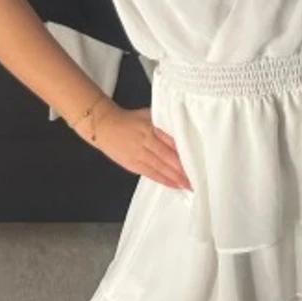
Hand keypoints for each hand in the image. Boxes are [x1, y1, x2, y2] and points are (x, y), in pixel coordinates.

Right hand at [78, 101, 192, 190]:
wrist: (104, 126)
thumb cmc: (130, 119)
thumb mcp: (149, 115)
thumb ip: (165, 123)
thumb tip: (184, 132)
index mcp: (151, 128)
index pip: (171, 141)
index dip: (184, 153)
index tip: (197, 160)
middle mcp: (145, 142)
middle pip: (167, 157)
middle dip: (182, 169)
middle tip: (196, 178)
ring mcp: (138, 154)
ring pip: (160, 168)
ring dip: (175, 178)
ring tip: (188, 185)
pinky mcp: (132, 164)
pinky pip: (150, 174)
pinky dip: (163, 180)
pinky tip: (174, 185)